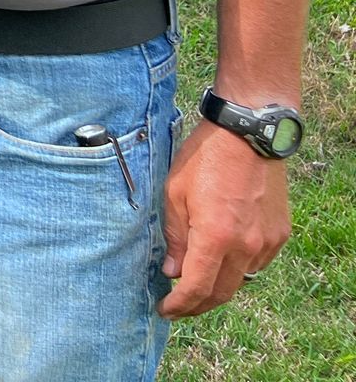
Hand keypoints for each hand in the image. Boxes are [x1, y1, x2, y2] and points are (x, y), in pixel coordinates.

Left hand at [159, 120, 290, 316]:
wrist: (247, 135)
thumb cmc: (204, 159)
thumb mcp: (174, 194)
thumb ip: (175, 237)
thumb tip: (173, 272)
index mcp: (216, 237)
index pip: (197, 288)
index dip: (180, 305)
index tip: (165, 310)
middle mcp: (246, 246)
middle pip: (222, 293)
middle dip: (197, 305)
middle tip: (178, 305)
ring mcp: (267, 241)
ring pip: (242, 280)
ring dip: (219, 288)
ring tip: (196, 283)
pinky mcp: (279, 234)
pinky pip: (257, 263)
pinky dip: (237, 269)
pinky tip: (221, 259)